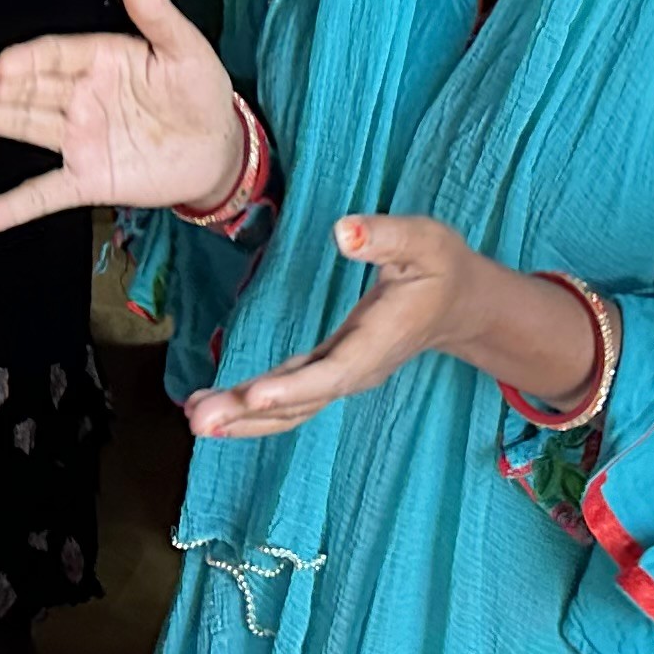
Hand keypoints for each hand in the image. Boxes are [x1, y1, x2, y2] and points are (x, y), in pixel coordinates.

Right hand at [0, 0, 243, 232]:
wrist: (219, 150)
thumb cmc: (201, 93)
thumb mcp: (186, 50)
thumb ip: (158, 17)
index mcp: (102, 61)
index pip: (57, 55)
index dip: (31, 59)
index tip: (7, 63)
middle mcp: (83, 98)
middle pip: (32, 88)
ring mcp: (81, 138)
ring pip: (28, 126)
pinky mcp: (87, 178)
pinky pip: (45, 192)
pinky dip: (15, 206)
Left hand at [181, 214, 504, 440]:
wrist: (459, 304)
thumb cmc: (440, 267)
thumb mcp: (422, 241)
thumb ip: (383, 236)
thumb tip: (342, 232)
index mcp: (378, 341)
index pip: (333, 372)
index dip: (294, 387)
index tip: (255, 396)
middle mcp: (357, 369)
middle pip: (301, 400)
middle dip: (250, 414)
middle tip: (199, 421)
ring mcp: (341, 374)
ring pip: (291, 406)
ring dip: (243, 417)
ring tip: (195, 418)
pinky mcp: (329, 370)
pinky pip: (288, 395)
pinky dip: (251, 405)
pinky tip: (213, 405)